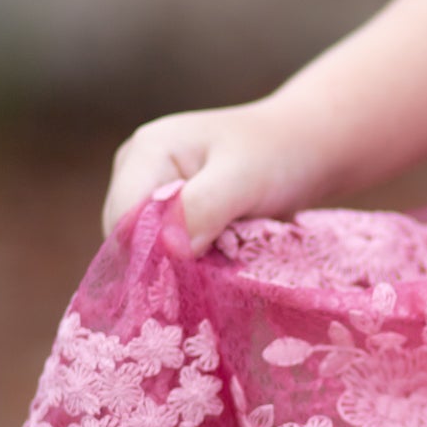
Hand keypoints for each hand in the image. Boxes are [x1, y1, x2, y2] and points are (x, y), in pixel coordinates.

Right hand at [102, 100, 328, 253]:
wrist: (305, 146)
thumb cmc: (279, 154)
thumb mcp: (244, 178)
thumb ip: (203, 208)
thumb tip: (167, 249)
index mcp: (145, 152)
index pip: (121, 222)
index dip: (148, 257)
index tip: (190, 280)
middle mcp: (137, 171)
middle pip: (128, 240)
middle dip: (165, 264)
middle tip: (215, 272)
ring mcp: (151, 192)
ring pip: (147, 251)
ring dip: (182, 267)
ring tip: (223, 260)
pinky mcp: (169, 212)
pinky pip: (167, 251)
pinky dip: (192, 263)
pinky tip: (222, 259)